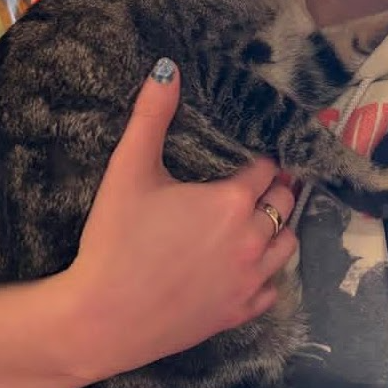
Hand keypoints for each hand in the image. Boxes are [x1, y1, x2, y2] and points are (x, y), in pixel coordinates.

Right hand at [64, 59, 297, 385]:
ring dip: (277, 229)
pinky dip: (266, 274)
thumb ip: (151, 115)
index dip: (258, 161)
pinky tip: (247, 266)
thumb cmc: (115, 239)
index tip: (251, 158)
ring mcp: (249, 280)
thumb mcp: (128, 169)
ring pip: (286, 245)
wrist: (101, 319)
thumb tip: (167, 68)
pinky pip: (272, 289)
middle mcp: (252, 238)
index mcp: (231, 201)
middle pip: (283, 203)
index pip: (264, 170)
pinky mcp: (239, 314)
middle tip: (257, 184)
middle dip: (275, 190)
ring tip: (257, 220)